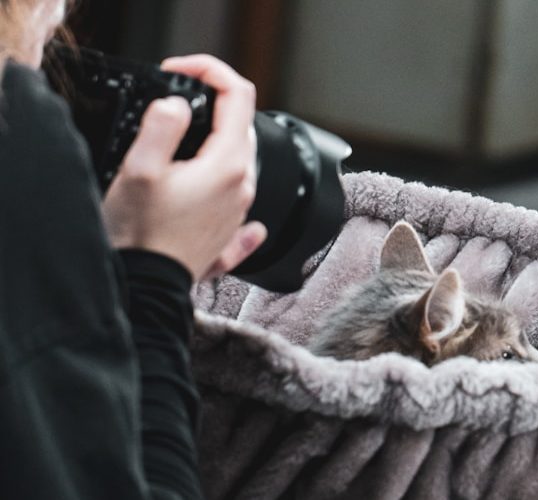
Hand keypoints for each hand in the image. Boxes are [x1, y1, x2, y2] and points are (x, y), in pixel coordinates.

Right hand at [102, 55, 266, 280]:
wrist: (148, 287)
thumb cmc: (141, 234)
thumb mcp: (141, 168)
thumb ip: (162, 125)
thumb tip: (177, 105)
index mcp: (227, 164)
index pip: (238, 95)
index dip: (210, 71)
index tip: (180, 71)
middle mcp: (242, 185)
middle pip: (239, 124)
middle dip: (210, 104)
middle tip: (171, 104)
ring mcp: (239, 208)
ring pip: (235, 157)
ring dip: (209, 140)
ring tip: (172, 143)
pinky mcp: (229, 228)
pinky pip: (233, 193)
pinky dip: (218, 177)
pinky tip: (201, 181)